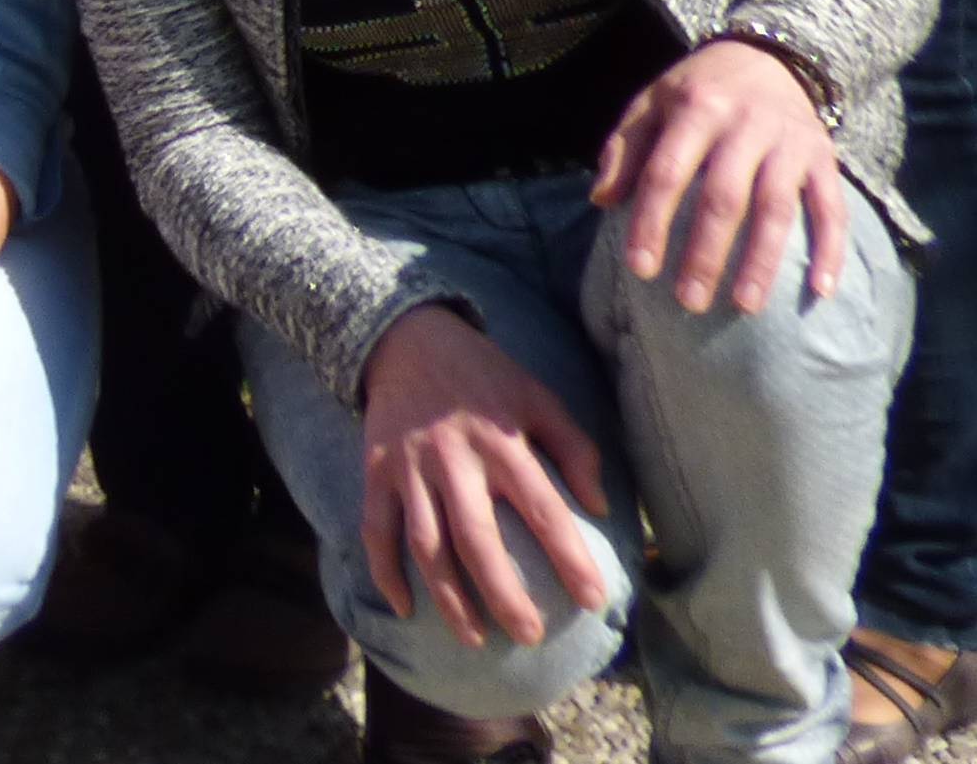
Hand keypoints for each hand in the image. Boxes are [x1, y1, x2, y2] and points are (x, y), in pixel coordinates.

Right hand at [356, 305, 613, 650]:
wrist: (406, 337)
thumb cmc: (484, 375)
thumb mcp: (537, 396)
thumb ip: (574, 448)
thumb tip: (600, 507)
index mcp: (502, 441)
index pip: (543, 509)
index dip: (570, 557)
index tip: (593, 600)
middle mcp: (454, 459)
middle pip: (477, 541)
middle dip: (504, 596)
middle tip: (529, 636)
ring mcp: (410, 468)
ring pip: (426, 546)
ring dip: (448, 598)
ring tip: (474, 638)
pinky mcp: (377, 471)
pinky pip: (377, 530)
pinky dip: (386, 572)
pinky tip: (404, 607)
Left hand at [591, 36, 847, 314]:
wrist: (771, 55)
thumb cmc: (700, 89)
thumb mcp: (653, 101)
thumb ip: (625, 148)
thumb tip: (602, 200)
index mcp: (695, 109)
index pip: (667, 172)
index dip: (651, 221)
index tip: (640, 268)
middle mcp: (744, 125)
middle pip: (723, 196)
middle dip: (706, 252)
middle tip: (689, 301)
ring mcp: (788, 142)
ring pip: (776, 207)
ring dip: (762, 260)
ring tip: (745, 306)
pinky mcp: (823, 157)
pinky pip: (832, 206)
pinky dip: (831, 249)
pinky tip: (820, 291)